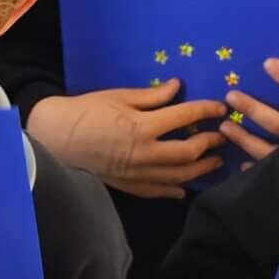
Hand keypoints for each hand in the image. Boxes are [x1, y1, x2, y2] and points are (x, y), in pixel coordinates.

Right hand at [26, 83, 228, 198]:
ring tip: (214, 162)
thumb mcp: (118, 96)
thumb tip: (177, 87)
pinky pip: (157, 191)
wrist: (54, 137)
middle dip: (211, 143)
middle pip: (189, 152)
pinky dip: (173, 190)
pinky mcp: (128, 185)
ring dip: (201, 169)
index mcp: (143, 126)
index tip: (219, 107)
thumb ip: (151, 96)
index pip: (185, 117)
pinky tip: (184, 188)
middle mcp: (145, 153)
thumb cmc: (85, 111)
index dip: (206, 111)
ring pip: (179, 176)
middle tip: (223, 136)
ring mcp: (137, 173)